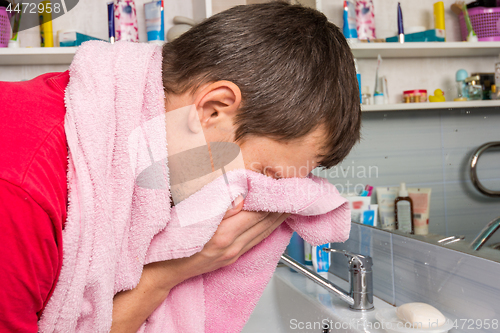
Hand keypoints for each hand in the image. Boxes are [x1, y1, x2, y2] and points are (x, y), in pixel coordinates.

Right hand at [174, 196, 289, 278]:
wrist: (163, 271)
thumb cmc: (171, 242)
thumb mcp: (190, 218)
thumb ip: (218, 207)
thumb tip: (241, 197)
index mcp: (223, 234)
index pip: (257, 212)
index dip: (272, 197)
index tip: (283, 184)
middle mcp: (232, 246)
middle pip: (265, 222)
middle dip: (281, 205)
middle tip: (294, 190)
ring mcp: (233, 254)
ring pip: (264, 232)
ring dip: (278, 217)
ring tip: (290, 202)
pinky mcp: (232, 258)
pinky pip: (256, 241)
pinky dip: (268, 229)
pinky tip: (274, 221)